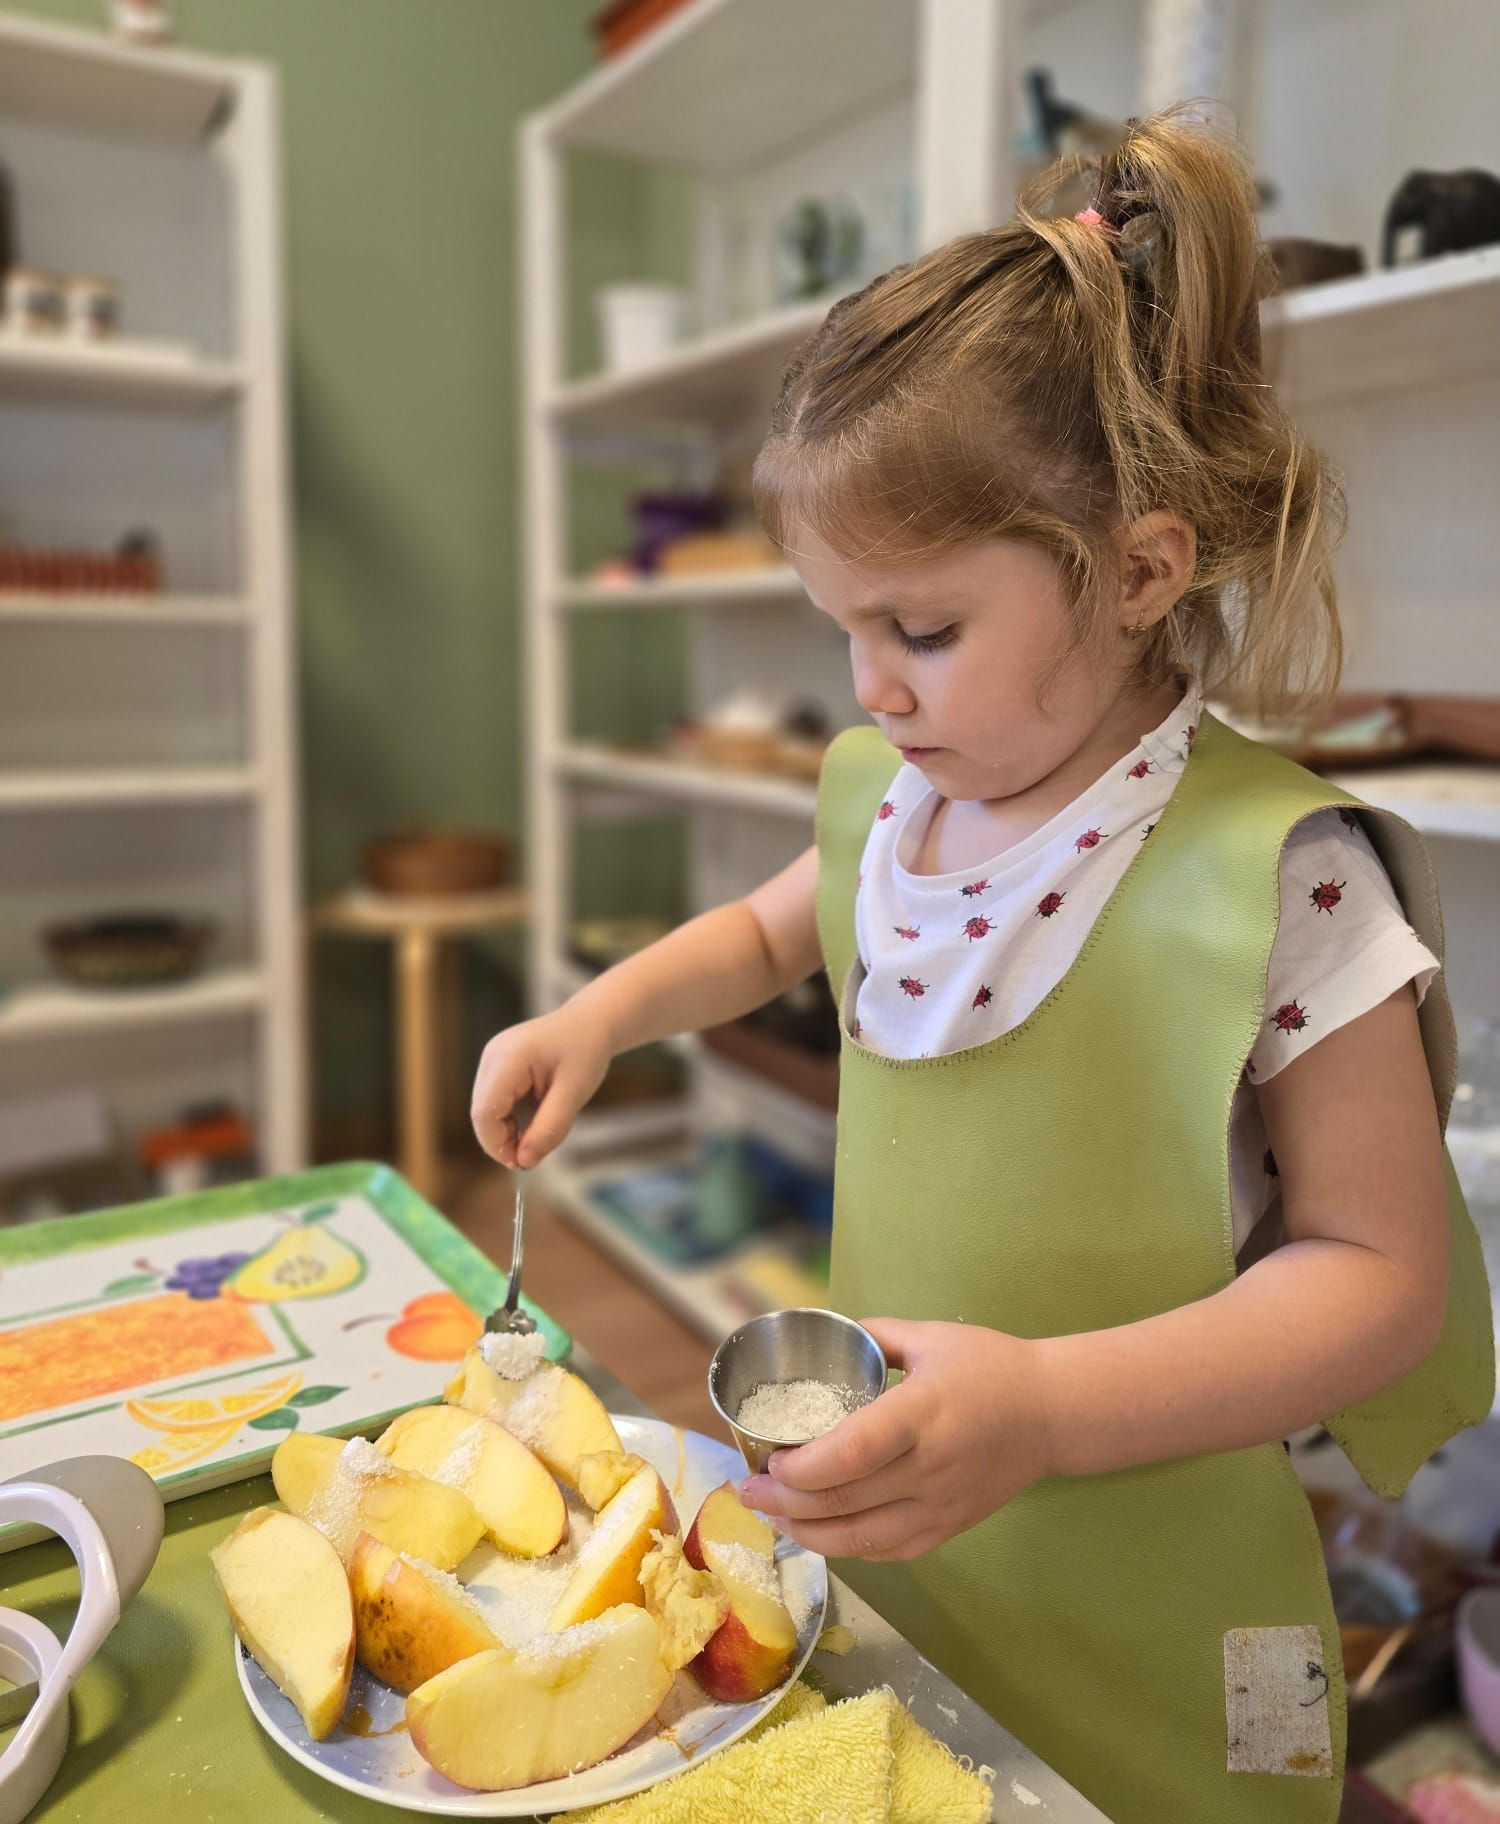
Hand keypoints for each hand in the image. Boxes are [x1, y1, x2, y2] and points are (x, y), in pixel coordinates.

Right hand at [470, 1006, 610, 1167]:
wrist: (590, 1022)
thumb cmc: (586, 1052)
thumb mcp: (575, 1093)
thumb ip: (550, 1128)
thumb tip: (524, 1161)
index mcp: (510, 1057)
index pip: (485, 1111)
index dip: (497, 1144)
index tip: (522, 1163)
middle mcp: (493, 1055)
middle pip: (481, 1112)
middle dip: (501, 1140)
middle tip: (531, 1156)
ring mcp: (492, 1058)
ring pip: (485, 1109)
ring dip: (505, 1131)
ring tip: (536, 1135)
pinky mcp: (496, 1065)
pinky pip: (493, 1100)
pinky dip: (508, 1119)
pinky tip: (531, 1120)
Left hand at [739, 1319, 1053, 1561]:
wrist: (1053, 1413)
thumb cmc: (991, 1367)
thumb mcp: (930, 1336)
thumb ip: (871, 1335)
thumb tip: (822, 1336)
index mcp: (923, 1413)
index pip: (853, 1452)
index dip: (803, 1467)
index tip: (769, 1462)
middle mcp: (930, 1467)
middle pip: (845, 1500)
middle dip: (785, 1502)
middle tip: (748, 1491)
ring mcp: (940, 1506)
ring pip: (861, 1537)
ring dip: (807, 1532)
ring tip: (771, 1517)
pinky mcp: (948, 1529)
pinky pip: (887, 1550)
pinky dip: (846, 1547)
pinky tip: (818, 1534)